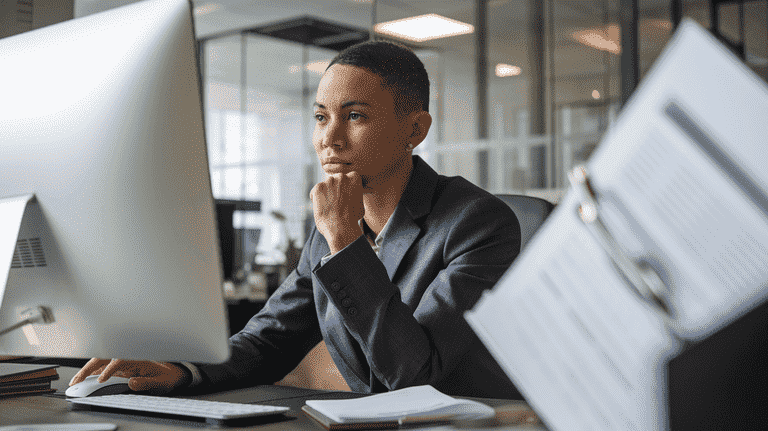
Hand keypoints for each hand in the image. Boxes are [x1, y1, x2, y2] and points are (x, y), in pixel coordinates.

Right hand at [69, 358, 189, 393]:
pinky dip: (90, 372)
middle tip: (77, 380)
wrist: (170, 374)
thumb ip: (146, 383)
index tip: (102, 379)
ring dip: (86, 369)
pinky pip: (102, 367)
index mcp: (138, 359)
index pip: (119, 360)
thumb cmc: (165, 377)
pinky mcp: (119, 368)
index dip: (109, 369)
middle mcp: (127, 358)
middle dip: (89, 367)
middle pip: (105, 357)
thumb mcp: (160, 382)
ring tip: (75, 381)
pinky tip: (82, 380)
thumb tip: (132, 383)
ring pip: (100, 361)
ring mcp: (122, 362)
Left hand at [310, 172, 364, 253]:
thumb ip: (354, 195)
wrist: (341, 227)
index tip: (344, 199)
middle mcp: (342, 176)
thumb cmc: (352, 218)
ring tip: (329, 208)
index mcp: (354, 177)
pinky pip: (314, 192)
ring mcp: (329, 181)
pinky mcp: (318, 187)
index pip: (347, 179)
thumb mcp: (360, 203)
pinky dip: (316, 199)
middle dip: (334, 191)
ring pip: (324, 186)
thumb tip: (351, 195)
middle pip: (335, 181)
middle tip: (336, 204)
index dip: (344, 190)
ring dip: (325, 195)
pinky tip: (322, 208)